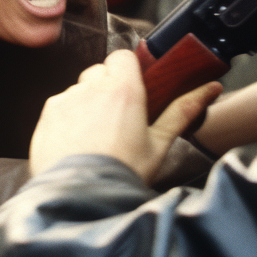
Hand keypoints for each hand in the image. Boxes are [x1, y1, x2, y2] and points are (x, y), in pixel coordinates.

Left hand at [30, 50, 221, 182]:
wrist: (80, 200)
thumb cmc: (122, 173)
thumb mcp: (159, 144)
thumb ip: (183, 110)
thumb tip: (210, 88)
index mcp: (123, 90)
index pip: (123, 56)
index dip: (128, 70)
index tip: (134, 88)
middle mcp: (91, 88)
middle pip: (99, 72)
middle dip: (108, 87)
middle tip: (119, 117)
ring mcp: (65, 101)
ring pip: (79, 89)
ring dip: (88, 103)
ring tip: (97, 136)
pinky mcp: (46, 116)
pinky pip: (60, 106)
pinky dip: (68, 118)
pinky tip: (78, 143)